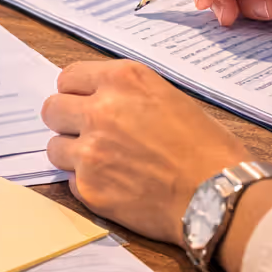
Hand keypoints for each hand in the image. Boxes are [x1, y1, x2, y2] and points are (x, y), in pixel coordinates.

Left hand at [42, 60, 251, 242]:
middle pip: (51, 109)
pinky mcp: (89, 187)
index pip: (68, 77)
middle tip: (86, 133)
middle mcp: (100, 110)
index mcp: (123, 81)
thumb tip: (97, 100)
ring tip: (103, 163)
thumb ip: (126, 94)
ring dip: (72, 154)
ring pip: (54, 147)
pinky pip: (70, 180)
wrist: (219, 195)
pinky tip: (115, 184)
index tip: (83, 103)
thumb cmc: (207, 147)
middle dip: (66, 121)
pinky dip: (86, 183)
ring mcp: (90, 151)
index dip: (75, 92)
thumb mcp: (168, 98)